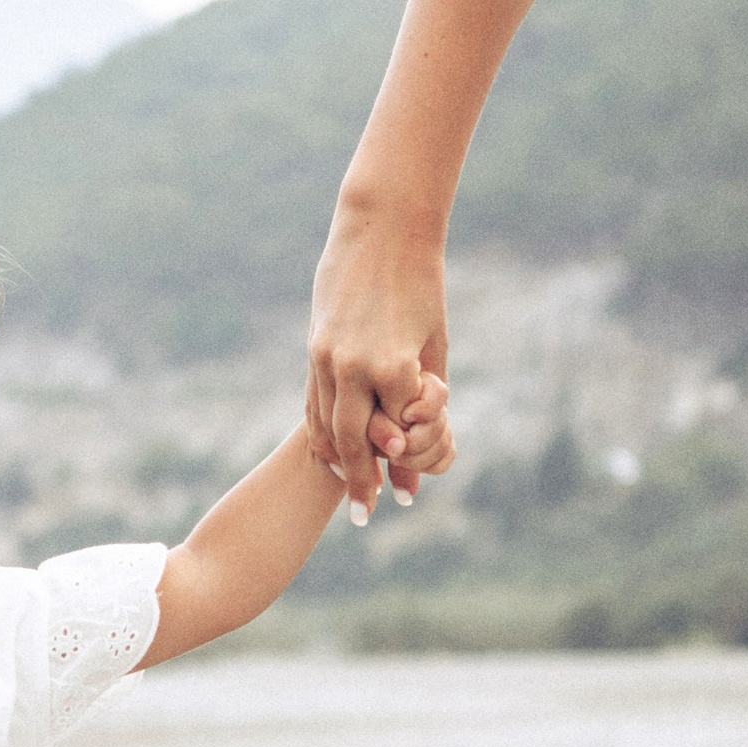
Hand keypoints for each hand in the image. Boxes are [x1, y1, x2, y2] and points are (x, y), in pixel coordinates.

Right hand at [306, 195, 449, 515]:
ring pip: (326, 425)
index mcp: (393, 366)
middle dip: (360, 482)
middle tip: (363, 515)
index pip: (397, 433)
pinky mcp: (313, 348)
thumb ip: (429, 398)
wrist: (382, 231)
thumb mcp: (434, 343)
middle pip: (354, 443)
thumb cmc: (422, 287)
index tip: (403, 498)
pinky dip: (319, 430)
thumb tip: (423, 442)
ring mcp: (327, 357)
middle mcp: (354, 366)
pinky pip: (312, 401)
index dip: (403, 465)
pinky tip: (328, 451)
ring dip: (336, 462)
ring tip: (345, 488)